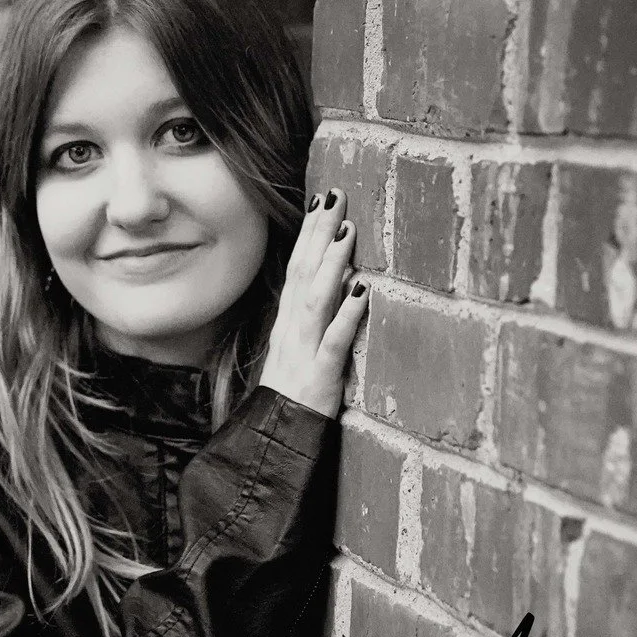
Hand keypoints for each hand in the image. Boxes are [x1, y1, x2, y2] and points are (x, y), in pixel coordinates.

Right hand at [257, 188, 368, 417]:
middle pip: (303, 273)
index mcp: (287, 323)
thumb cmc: (293, 394)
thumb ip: (314, 316)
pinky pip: (333, 342)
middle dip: (319, 233)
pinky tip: (362, 292)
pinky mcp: (319, 378)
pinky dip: (347, 316)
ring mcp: (303, 352)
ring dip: (331, 265)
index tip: (322, 198)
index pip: (297, 268)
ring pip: (315, 301)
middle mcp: (291, 331)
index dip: (308, 233)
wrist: (274, 440)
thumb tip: (340, 279)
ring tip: (347, 232)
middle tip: (336, 196)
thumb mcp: (300, 349)